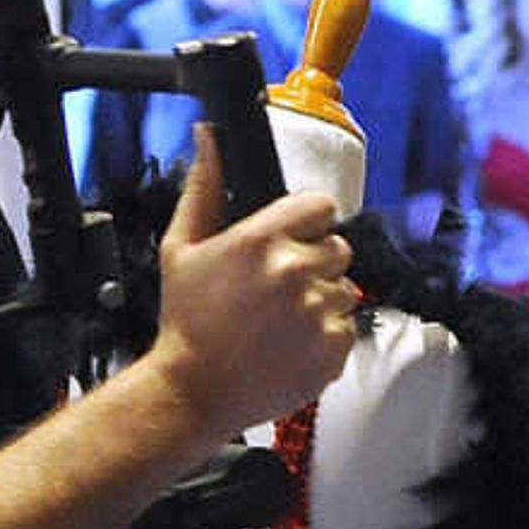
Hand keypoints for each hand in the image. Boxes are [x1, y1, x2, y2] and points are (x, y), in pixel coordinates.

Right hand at [146, 131, 360, 445]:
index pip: (321, 205)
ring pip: (346, 288)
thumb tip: (209, 137)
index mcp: (260, 239)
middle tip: (281, 286)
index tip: (295, 236)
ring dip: (322, 299)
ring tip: (282, 319)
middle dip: (315, 261)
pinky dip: (326, 335)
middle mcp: (295, 271)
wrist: (195, 390)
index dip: (308, 221)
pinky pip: (347, 326)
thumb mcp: (182, 247)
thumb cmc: (186, 322)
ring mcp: (318, 311)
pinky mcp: (334, 347)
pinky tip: (291, 342)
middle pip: (338, 246)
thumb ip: (203, 187)